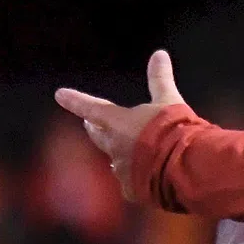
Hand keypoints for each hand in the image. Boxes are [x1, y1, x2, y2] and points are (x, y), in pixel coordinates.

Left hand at [53, 50, 188, 202]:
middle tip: (90, 124)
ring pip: (116, 160)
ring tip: (130, 152)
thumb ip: (160, 78)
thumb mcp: (169, 100)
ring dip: (120, 154)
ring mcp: (121, 171)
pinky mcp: (132, 190)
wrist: (184, 166)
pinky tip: (146, 178)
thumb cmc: (173, 129)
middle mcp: (114, 147)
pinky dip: (136, 178)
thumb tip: (159, 53)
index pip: (90, 108)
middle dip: (94, 129)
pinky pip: (129, 183)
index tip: (59, 94)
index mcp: (117, 123)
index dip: (75, 100)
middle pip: (98, 136)